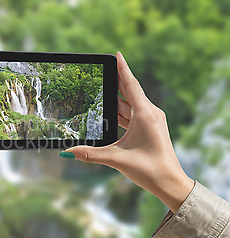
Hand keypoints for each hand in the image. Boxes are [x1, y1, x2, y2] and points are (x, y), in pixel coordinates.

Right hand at [62, 52, 194, 211]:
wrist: (170, 183)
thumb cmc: (149, 170)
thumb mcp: (116, 160)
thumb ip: (90, 154)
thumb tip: (67, 153)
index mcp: (145, 115)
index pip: (131, 85)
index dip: (122, 68)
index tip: (116, 53)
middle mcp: (150, 114)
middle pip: (129, 91)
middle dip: (116, 79)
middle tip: (103, 66)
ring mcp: (150, 121)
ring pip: (129, 103)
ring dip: (116, 96)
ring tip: (102, 85)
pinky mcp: (149, 128)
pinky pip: (132, 113)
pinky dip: (120, 109)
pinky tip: (110, 108)